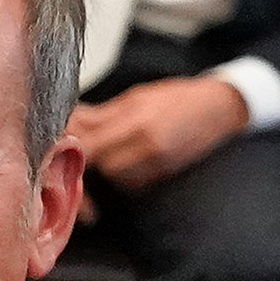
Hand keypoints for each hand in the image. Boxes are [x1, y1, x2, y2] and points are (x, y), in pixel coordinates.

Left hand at [67, 76, 247, 189]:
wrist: (219, 108)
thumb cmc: (178, 97)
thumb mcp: (136, 97)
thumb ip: (102, 114)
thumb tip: (70, 121)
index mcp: (135, 118)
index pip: (89, 142)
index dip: (70, 147)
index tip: (60, 147)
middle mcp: (146, 142)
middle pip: (99, 164)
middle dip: (86, 161)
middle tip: (77, 156)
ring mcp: (157, 161)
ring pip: (114, 177)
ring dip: (105, 171)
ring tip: (103, 160)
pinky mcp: (164, 173)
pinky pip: (132, 183)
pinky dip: (123, 177)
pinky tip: (125, 165)